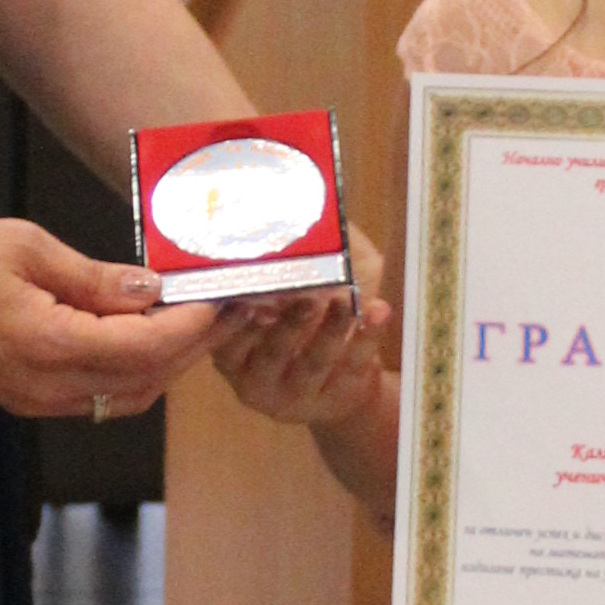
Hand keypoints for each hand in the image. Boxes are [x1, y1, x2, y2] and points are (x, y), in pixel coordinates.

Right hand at [0, 217, 222, 422]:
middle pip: (149, 380)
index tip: (227, 296)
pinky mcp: (28, 398)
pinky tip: (141, 332)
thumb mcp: (28, 247)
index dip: (197, 325)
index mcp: (52, 346)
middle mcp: (50, 388)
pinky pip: (99, 397)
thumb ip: (97, 277)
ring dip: (167, 362)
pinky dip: (132, 370)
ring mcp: (38, 401)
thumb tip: (154, 289)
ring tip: (192, 318)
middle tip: (230, 309)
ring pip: (129, 396)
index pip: (150, 347)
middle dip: (195, 346)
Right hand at [207, 230, 394, 432]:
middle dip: (288, 323)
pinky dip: (366, 338)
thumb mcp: (290, 298)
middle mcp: (257, 378)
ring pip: (313, 361)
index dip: (235, 318)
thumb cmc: (308, 326)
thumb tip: (297, 206)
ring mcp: (297, 394)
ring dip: (331, 328)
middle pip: (270, 352)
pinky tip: (378, 313)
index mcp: (232, 351)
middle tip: (306, 295)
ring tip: (348, 300)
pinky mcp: (337, 398)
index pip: (225, 337)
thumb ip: (291, 260)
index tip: (248, 293)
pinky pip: (352, 367)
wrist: (342, 390)